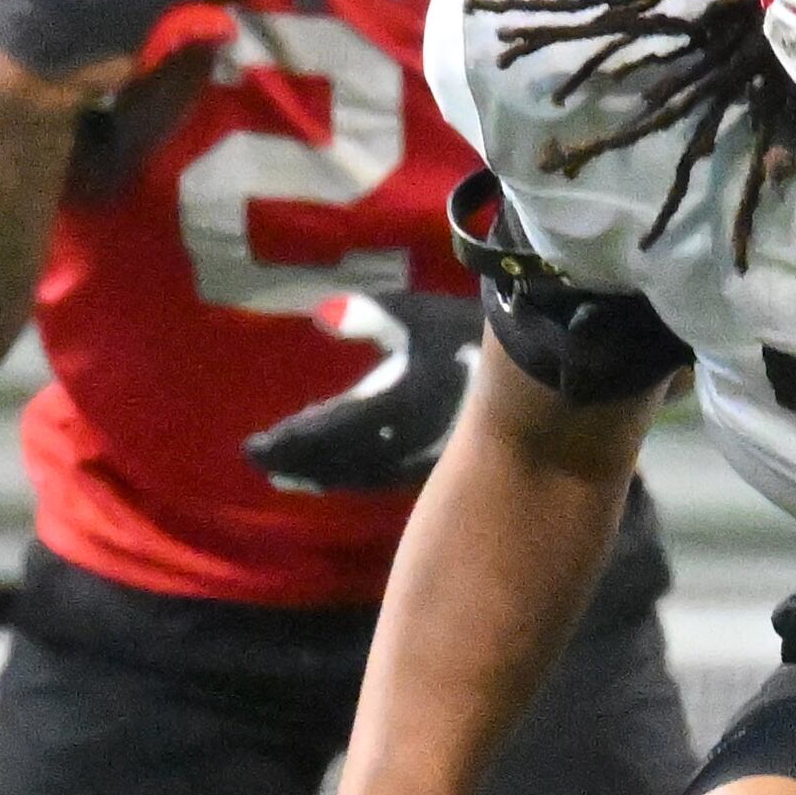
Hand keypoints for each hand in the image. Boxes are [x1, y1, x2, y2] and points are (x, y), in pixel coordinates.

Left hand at [244, 293, 476, 494]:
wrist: (543, 372)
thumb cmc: (475, 334)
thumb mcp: (420, 315)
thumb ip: (367, 315)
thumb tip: (320, 316)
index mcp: (394, 405)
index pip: (324, 430)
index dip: (286, 442)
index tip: (253, 448)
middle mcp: (404, 443)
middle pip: (337, 462)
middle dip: (298, 464)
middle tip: (264, 466)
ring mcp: (424, 459)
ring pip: (361, 476)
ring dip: (324, 476)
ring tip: (293, 476)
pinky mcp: (441, 465)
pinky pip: (385, 478)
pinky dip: (354, 477)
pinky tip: (345, 474)